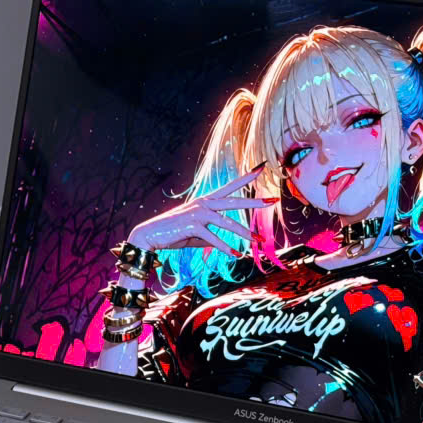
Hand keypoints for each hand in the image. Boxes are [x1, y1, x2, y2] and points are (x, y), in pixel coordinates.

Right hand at [126, 164, 273, 255]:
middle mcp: (204, 204)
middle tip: (272, 199)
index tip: (261, 167)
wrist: (150, 235)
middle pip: (234, 201)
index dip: (246, 177)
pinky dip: (226, 248)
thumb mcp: (195, 232)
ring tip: (259, 240)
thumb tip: (221, 245)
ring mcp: (198, 214)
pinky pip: (214, 239)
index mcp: (206, 201)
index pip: (230, 187)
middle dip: (254, 202)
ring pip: (227, 223)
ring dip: (244, 233)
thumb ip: (209, 235)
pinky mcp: (192, 227)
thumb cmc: (172, 233)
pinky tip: (237, 254)